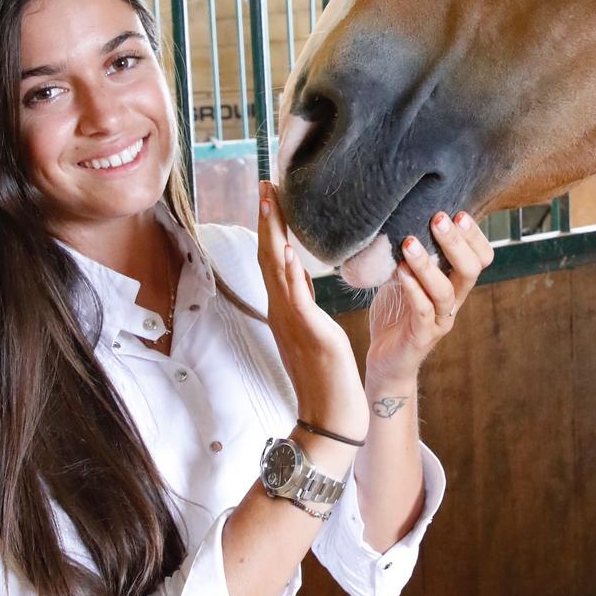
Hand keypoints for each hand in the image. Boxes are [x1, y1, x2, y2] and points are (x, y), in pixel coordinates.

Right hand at [256, 182, 368, 441]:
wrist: (329, 411)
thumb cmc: (323, 371)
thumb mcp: (311, 325)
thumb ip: (300, 297)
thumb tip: (296, 268)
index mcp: (285, 306)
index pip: (272, 256)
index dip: (269, 223)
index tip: (270, 193)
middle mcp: (281, 309)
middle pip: (268, 255)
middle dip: (266, 218)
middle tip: (266, 184)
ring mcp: (291, 320)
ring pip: (276, 270)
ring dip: (272, 234)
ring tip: (271, 202)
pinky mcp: (308, 332)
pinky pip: (295, 298)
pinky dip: (288, 273)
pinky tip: (287, 250)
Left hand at [367, 210, 494, 390]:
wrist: (385, 360)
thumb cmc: (395, 314)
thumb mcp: (405, 276)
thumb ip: (411, 253)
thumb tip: (402, 214)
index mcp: (455, 284)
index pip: (482, 258)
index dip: (476, 236)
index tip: (459, 213)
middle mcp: (454, 301)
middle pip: (471, 270)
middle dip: (456, 242)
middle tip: (439, 219)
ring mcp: (439, 321)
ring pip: (446, 291)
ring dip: (428, 265)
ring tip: (410, 243)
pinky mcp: (421, 337)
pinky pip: (422, 311)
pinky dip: (413, 290)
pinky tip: (400, 272)